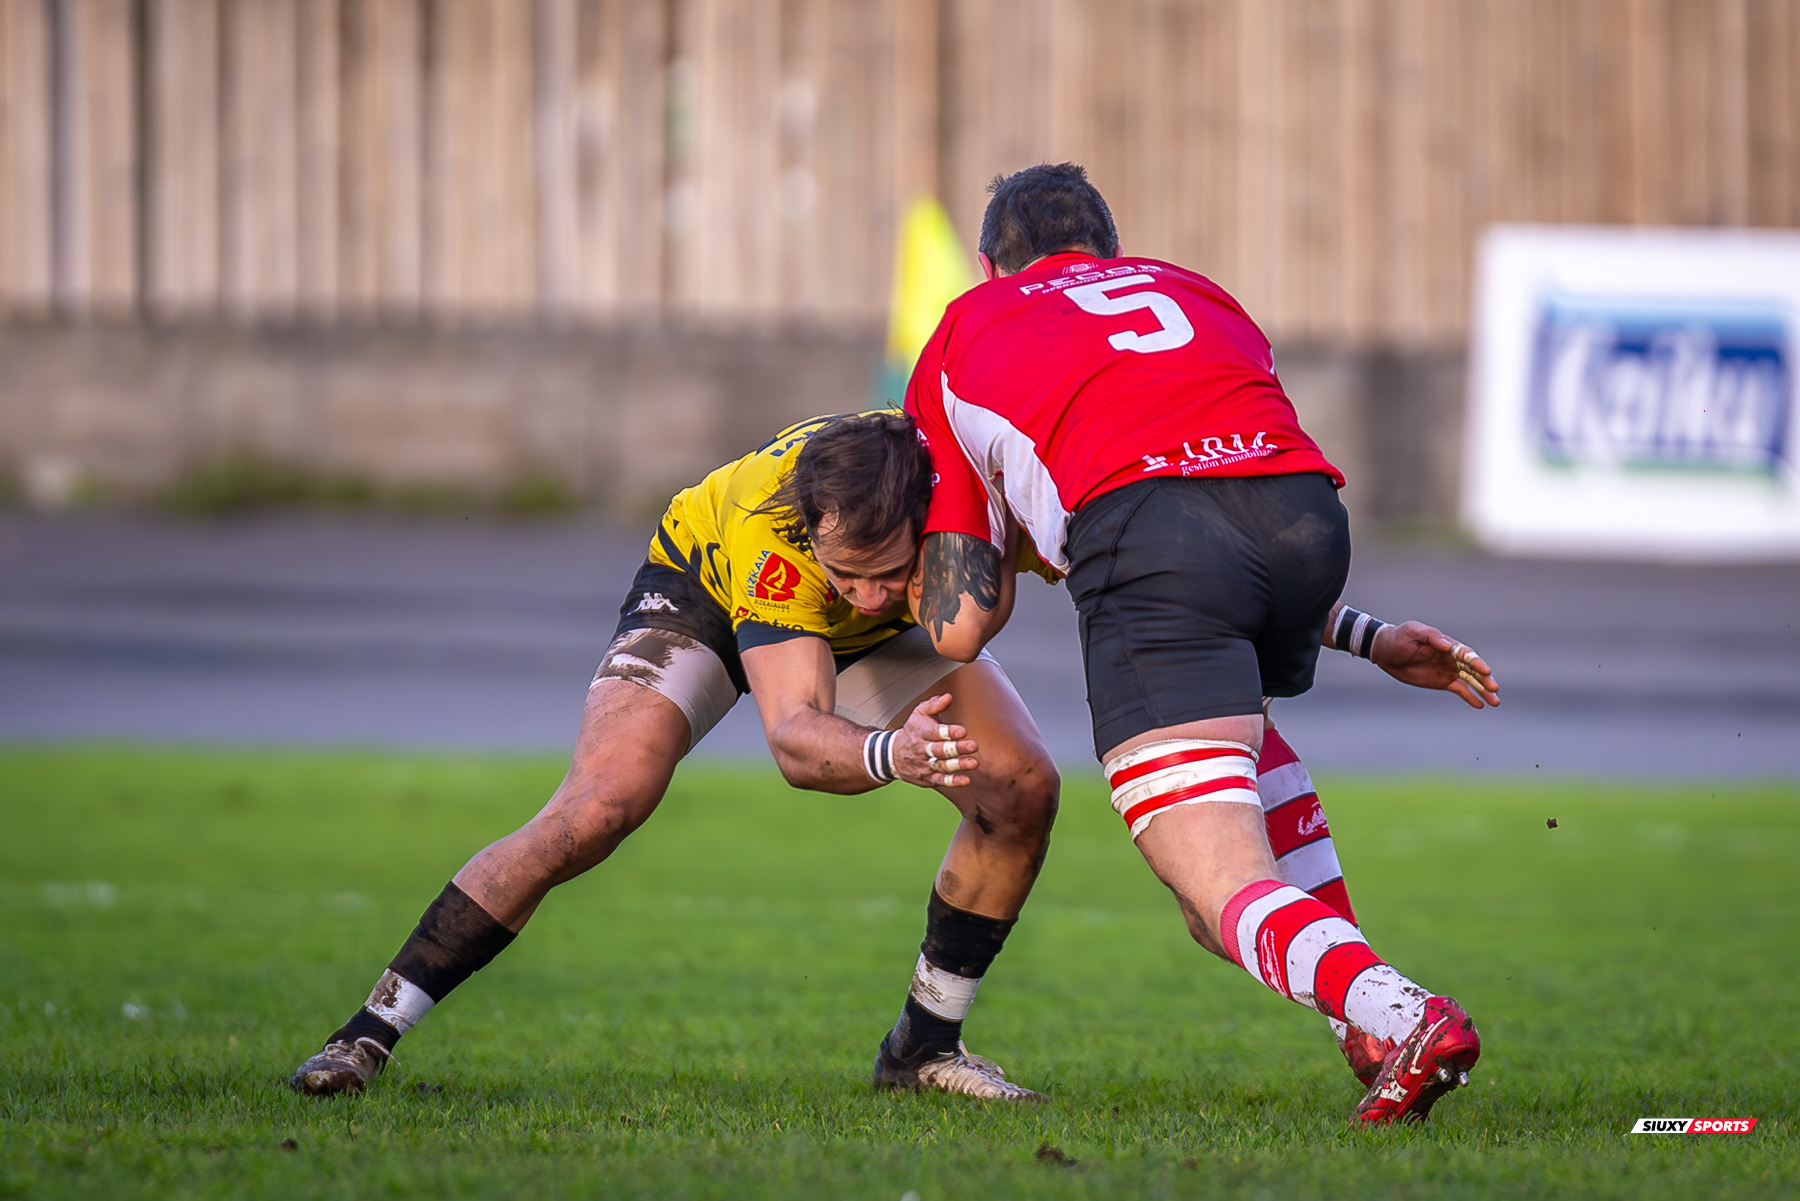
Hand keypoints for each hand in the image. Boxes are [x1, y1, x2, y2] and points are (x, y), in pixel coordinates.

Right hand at [892, 693, 978, 786]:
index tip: (962, 731)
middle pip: (939, 750)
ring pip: (941, 766)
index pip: (935, 732)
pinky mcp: (927, 778)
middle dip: (956, 748)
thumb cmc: (913, 731)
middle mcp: (922, 749)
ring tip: (973, 763)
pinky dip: (953, 782)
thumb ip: (934, 705)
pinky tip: (966, 780)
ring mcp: (924, 765)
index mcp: (921, 731)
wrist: (892, 755)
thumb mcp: (919, 714)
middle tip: (973, 746)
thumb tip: (948, 697)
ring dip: (958, 765)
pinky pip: (940, 780)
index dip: (948, 732)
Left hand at [1370, 622, 1498, 709]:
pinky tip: (1480, 705)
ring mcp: (1449, 670)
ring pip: (1471, 681)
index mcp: (1448, 645)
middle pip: (1473, 669)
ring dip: (1483, 690)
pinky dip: (1470, 697)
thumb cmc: (1400, 638)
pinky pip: (1460, 690)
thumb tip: (1448, 645)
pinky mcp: (1442, 681)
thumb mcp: (1413, 632)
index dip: (1477, 663)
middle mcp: (1452, 658)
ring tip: (1494, 702)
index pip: (1467, 654)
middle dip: (1485, 679)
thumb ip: (1431, 636)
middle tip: (1494, 689)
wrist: (1385, 652)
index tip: (1485, 671)